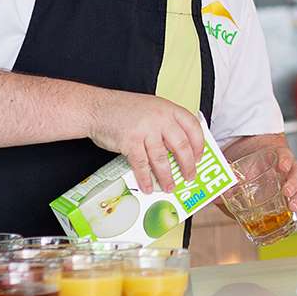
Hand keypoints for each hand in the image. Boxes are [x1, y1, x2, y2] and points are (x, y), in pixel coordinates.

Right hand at [86, 92, 203, 192]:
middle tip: (190, 177)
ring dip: (167, 177)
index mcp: (168, 109)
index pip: (193, 127)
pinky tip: (148, 187)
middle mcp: (160, 118)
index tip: (199, 158)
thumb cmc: (124, 110)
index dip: (199, 144)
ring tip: (170, 187)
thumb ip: (166, 124)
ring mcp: (145, 130)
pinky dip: (146, 178)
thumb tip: (181, 149)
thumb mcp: (152, 108)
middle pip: (181, 146)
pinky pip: (142, 165)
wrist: (97, 108)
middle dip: (187, 165)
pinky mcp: (130, 142)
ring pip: (162, 159)